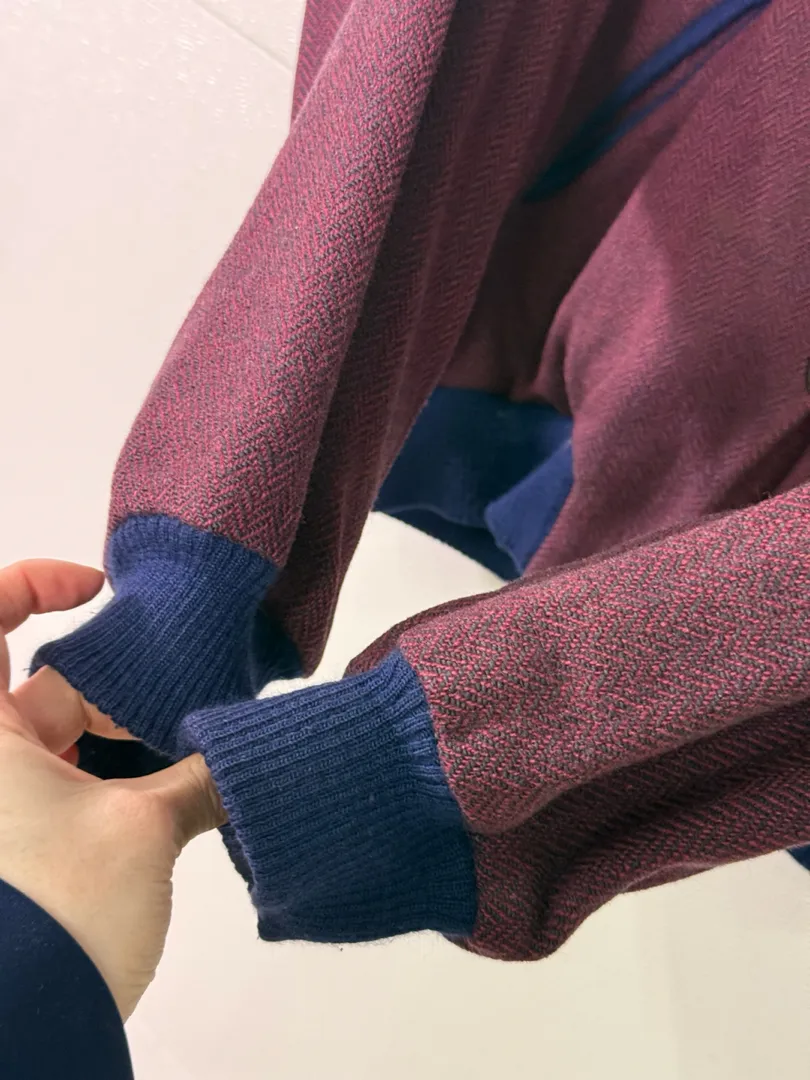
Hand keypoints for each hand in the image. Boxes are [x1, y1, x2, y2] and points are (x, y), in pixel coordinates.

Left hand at [0, 561, 224, 1018]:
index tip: (99, 590)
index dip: (37, 583)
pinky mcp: (27, 842)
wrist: (23, 1034)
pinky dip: (123, 779)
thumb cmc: (58, 910)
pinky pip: (74, 784)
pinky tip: (180, 789)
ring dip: (130, 737)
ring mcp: (6, 804)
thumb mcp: (142, 830)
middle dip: (123, 682)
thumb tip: (250, 751)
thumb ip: (203, 776)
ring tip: (194, 741)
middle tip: (183, 691)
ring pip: (69, 737)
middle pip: (51, 682)